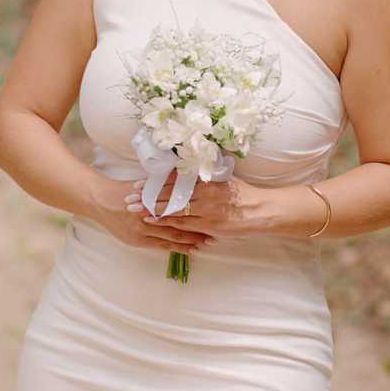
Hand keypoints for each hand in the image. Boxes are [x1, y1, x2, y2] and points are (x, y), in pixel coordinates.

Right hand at [90, 174, 216, 253]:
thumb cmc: (124, 190)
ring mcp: (143, 230)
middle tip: (215, 234)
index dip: (196, 212)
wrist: (100, 201)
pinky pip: (162, 246)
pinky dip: (178, 248)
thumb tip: (185, 178)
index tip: (212, 214)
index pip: (179, 207)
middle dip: (198, 230)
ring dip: (191, 241)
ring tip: (207, 244)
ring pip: (172, 237)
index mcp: (152, 200)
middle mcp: (148, 216)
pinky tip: (191, 250)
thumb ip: (163, 186)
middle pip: (178, 224)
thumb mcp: (145, 184)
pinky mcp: (137, 240)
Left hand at [129, 175, 265, 238]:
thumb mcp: (224, 177)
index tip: (140, 182)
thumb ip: (205, 174)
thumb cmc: (242, 194)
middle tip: (129, 196)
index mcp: (206, 179)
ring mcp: (205, 209)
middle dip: (148, 195)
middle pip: (169, 193)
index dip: (156, 181)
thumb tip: (189, 166)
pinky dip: (165, 221)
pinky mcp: (207, 224)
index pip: (175, 179)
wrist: (260, 211)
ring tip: (134, 208)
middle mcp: (203, 192)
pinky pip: (182, 223)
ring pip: (172, 208)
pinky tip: (152, 220)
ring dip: (152, 208)